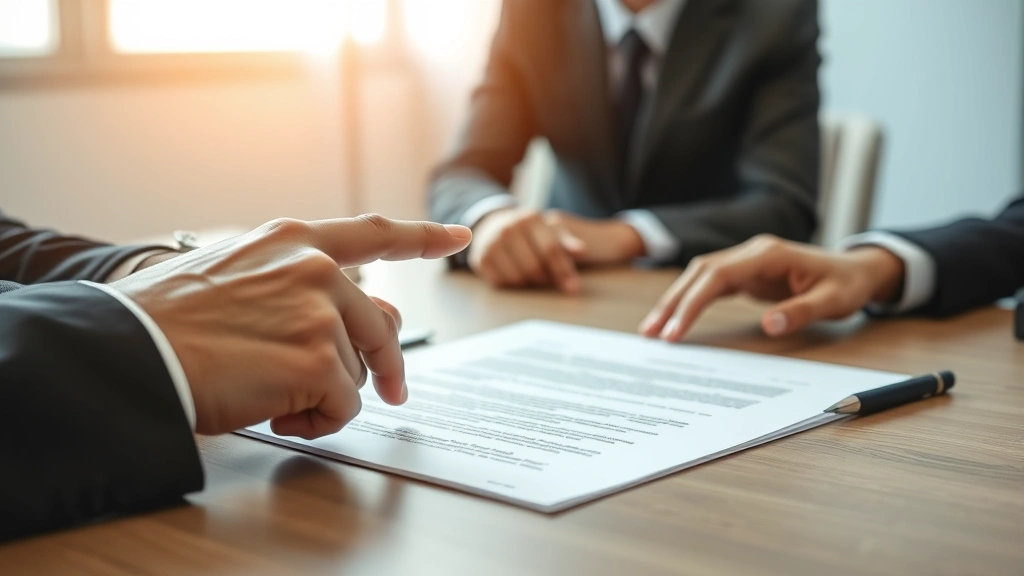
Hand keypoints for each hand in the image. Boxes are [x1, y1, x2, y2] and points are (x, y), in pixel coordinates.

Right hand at [112, 215, 471, 438]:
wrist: (128, 348)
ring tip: (274, 397)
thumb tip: (378, 318)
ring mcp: (320, 312)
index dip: (421, 236)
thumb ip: (304, 287)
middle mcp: (317, 269)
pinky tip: (278, 415)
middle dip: (386, 366)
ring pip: (359, 373)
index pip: (374, 234)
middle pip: (381, 327)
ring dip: (326, 396)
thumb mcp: (237, 275)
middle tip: (393, 391)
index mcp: (294, 240)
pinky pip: (344, 407)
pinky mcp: (317, 360)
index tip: (455, 237)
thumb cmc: (169, 319)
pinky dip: (318, 422)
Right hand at [467, 208, 644, 291]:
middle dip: (546, 280)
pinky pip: (502, 282)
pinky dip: (513, 285)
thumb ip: (566, 241)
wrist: (492, 227)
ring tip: (535, 279)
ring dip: (530, 284)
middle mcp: (509, 227)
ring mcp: (492, 242)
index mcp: (531, 218)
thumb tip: (583, 251)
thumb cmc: (529, 233)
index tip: (573, 288)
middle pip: (534, 267)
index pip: (551, 250)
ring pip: (518, 277)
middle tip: (550, 283)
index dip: (563, 271)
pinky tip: (518, 277)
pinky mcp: (480, 258)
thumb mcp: (549, 231)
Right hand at [638, 235, 904, 340]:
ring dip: (675, 301)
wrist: (856, 271)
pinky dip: (689, 300)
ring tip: (652, 329)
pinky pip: (709, 284)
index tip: (675, 330)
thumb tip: (768, 325)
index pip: (717, 275)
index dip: (692, 302)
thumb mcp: (833, 302)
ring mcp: (746, 260)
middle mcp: (751, 252)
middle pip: (699, 272)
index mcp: (768, 254)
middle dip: (672, 302)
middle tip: (650, 333)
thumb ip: (800, 312)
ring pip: (699, 276)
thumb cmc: (846, 285)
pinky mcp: (745, 272)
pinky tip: (675, 319)